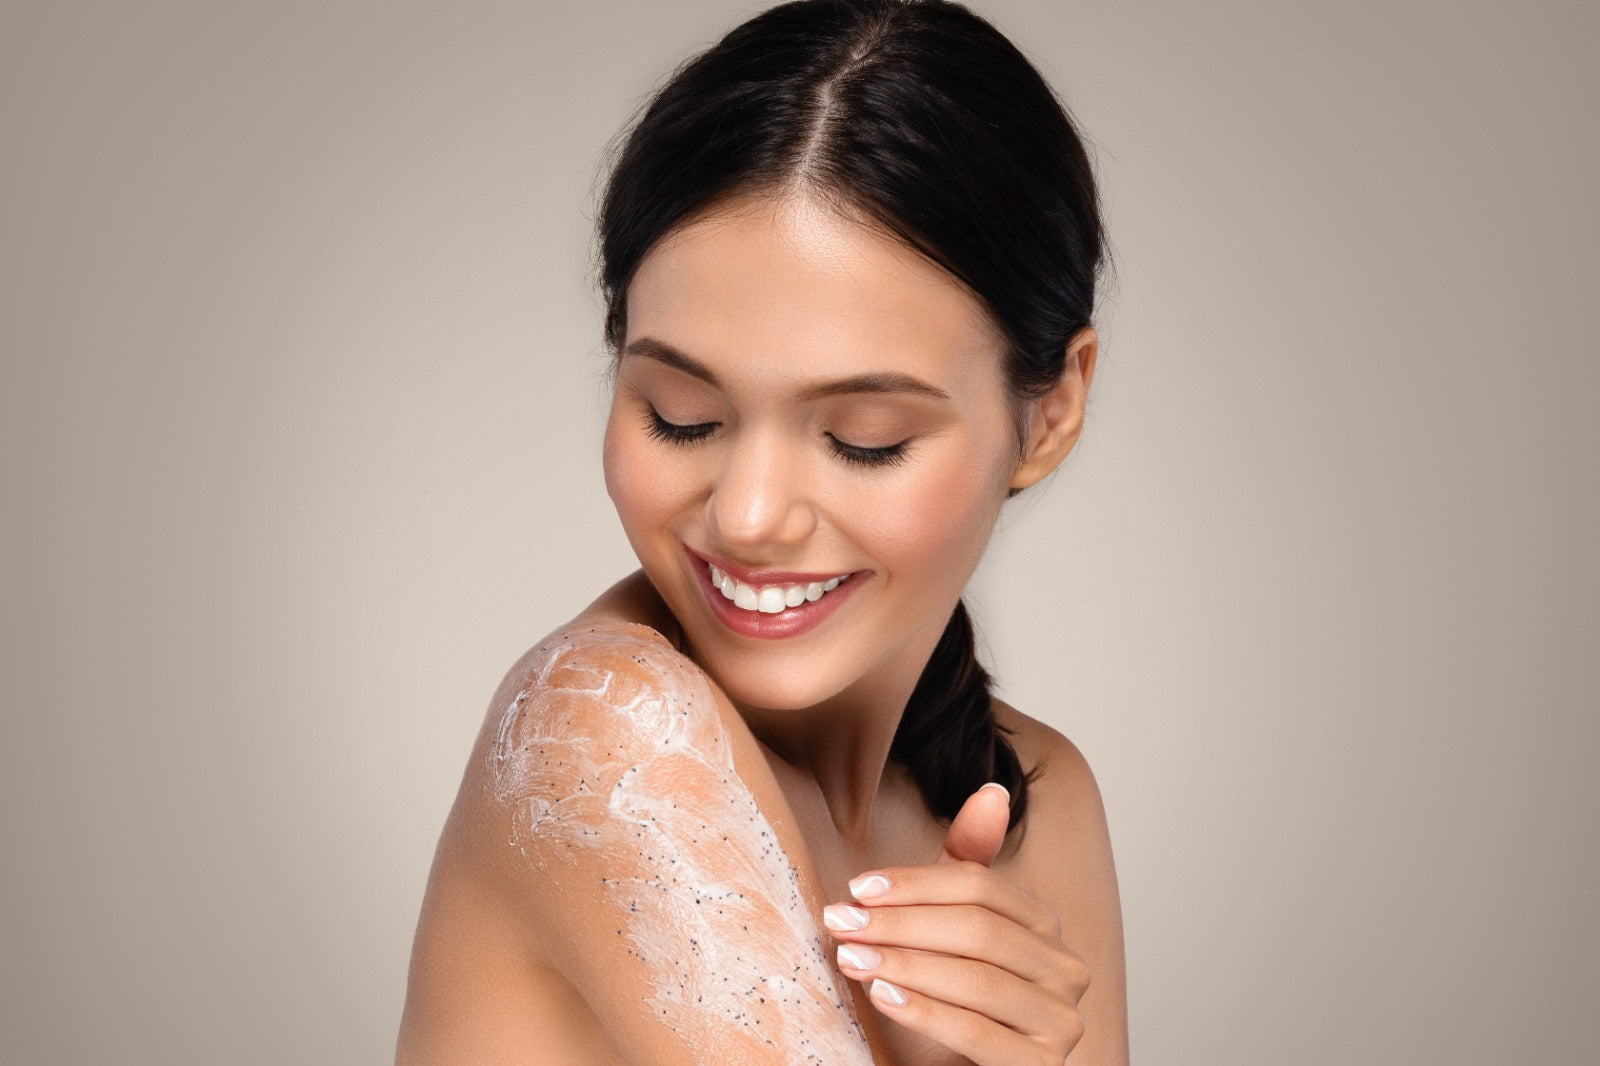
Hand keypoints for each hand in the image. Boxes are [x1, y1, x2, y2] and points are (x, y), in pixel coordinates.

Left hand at [823, 784, 1090, 1064]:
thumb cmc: (952, 1002)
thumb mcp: (951, 931)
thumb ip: (966, 865)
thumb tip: (992, 790)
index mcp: (1044, 927)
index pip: (981, 886)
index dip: (917, 883)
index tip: (858, 887)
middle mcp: (1065, 971)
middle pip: (978, 930)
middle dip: (901, 923)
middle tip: (843, 921)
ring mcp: (1060, 1023)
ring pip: (978, 980)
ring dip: (905, 963)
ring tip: (850, 957)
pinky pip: (977, 1033)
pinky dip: (924, 1012)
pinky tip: (882, 997)